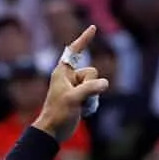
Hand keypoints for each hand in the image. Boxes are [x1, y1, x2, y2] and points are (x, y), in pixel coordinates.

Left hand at [34, 26, 108, 143]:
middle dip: (90, 86)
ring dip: (92, 97)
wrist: (53, 131)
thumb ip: (90, 89)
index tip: (93, 28)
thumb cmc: (58, 113)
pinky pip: (96, 94)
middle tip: (76, 99)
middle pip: (93, 72)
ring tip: (78, 107)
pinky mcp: (81, 97)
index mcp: (62, 72)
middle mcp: (69, 77)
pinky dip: (93, 103)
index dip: (84, 40)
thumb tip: (105, 84)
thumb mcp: (74, 99)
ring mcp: (76, 87)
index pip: (74, 51)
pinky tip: (83, 111)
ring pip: (97, 85)